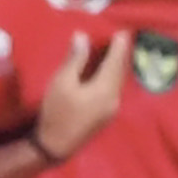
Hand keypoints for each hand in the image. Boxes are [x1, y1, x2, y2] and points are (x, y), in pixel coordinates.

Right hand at [32, 34, 127, 162]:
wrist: (55, 146)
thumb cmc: (56, 112)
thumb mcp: (62, 82)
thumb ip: (75, 59)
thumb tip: (82, 36)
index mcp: (106, 88)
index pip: (115, 61)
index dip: (119, 45)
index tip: (122, 31)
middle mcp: (114, 97)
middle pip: (120, 71)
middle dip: (121, 54)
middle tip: (121, 38)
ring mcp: (112, 108)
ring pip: (118, 81)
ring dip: (117, 65)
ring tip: (115, 51)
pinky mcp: (106, 114)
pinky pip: (114, 88)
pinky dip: (112, 76)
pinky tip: (107, 72)